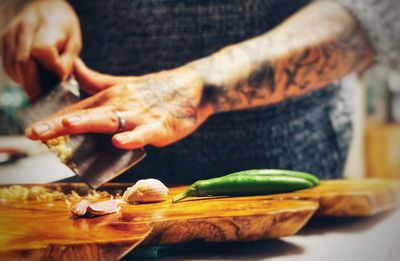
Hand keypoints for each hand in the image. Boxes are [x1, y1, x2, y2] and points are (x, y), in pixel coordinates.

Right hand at [0, 0, 80, 99]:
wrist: (41, 5)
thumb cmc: (62, 25)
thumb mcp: (74, 41)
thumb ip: (68, 62)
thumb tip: (58, 81)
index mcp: (47, 26)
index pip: (42, 50)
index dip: (52, 68)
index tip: (61, 79)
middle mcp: (24, 29)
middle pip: (23, 63)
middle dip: (34, 86)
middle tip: (45, 99)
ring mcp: (9, 35)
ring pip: (13, 67)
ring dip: (27, 82)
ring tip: (42, 85)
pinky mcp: (2, 42)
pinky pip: (9, 66)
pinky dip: (20, 76)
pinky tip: (32, 76)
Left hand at [25, 59, 212, 148]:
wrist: (192, 86)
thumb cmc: (157, 89)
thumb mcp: (123, 84)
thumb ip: (96, 80)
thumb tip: (73, 68)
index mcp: (111, 97)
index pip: (78, 110)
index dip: (54, 121)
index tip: (31, 131)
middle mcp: (122, 104)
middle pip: (87, 115)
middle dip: (60, 125)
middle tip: (35, 134)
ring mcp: (141, 115)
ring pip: (112, 120)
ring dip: (90, 123)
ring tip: (68, 126)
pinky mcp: (160, 125)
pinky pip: (145, 132)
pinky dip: (133, 137)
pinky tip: (119, 141)